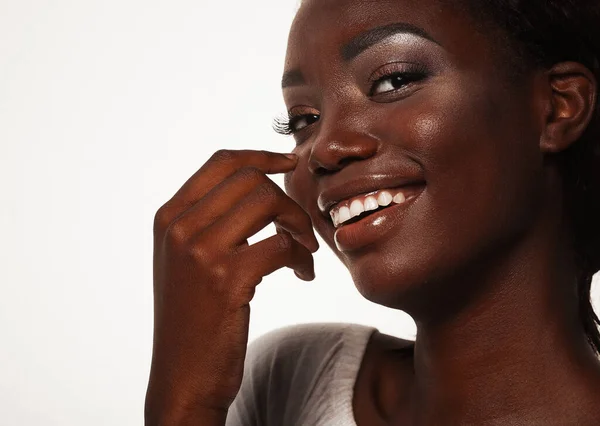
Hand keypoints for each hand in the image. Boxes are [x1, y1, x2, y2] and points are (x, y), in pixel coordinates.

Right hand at [145, 149, 318, 423]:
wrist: (182, 375)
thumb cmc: (192, 318)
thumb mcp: (184, 261)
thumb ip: (206, 221)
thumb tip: (254, 188)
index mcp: (168, 216)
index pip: (221, 162)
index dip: (261, 156)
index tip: (289, 162)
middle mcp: (179, 226)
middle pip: (250, 179)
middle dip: (287, 199)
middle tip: (300, 228)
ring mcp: (200, 250)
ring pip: (268, 202)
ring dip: (298, 224)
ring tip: (304, 250)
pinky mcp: (226, 279)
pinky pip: (281, 244)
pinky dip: (302, 257)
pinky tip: (303, 274)